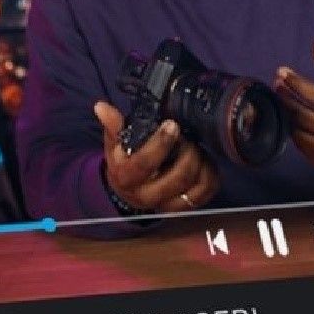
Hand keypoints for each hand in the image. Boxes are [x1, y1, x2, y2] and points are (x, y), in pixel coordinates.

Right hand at [94, 99, 215, 214]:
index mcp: (127, 179)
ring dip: (201, 163)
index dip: (161, 143)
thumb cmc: (124, 163)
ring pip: (196, 186)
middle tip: (188, 137)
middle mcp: (148, 196)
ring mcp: (168, 204)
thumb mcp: (115, 145)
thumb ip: (113, 126)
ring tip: (196, 147)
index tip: (172, 125)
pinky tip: (204, 161)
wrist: (129, 191)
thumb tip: (102, 107)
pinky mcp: (185, 207)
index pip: (145, 164)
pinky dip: (210, 174)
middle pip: (178, 177)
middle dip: (188, 152)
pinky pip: (206, 192)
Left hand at [268, 39, 313, 186]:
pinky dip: (296, 136)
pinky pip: (304, 151)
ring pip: (301, 135)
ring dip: (289, 118)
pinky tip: (294, 124)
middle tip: (277, 86)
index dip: (297, 85)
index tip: (282, 72)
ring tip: (284, 104)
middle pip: (305, 117)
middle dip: (287, 99)